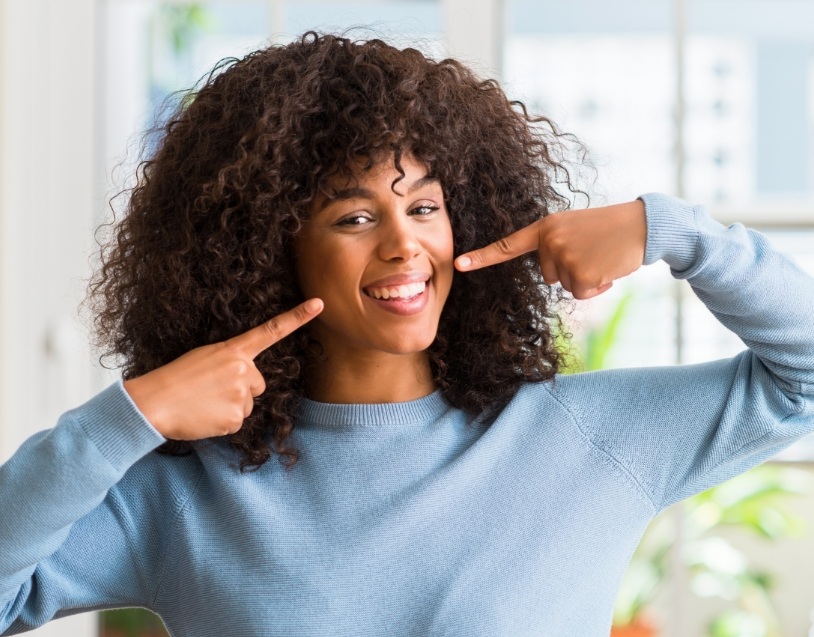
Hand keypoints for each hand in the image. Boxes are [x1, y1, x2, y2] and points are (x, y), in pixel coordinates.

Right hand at [123, 298, 323, 439]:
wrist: (153, 402)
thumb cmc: (175, 379)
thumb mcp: (204, 358)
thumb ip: (231, 363)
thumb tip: (247, 384)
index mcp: (233, 350)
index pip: (271, 330)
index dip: (297, 317)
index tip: (319, 304)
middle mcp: (243, 369)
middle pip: (258, 384)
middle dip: (241, 390)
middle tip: (211, 391)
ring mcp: (241, 394)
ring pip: (247, 405)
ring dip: (230, 407)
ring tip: (203, 403)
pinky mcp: (235, 418)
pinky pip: (237, 423)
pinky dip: (222, 424)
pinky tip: (204, 416)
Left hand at [454, 201, 645, 299]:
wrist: (642, 224)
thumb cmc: (609, 229)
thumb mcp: (575, 228)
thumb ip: (555, 245)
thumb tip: (551, 276)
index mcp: (545, 227)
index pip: (507, 246)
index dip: (482, 257)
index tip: (458, 265)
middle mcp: (549, 240)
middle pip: (548, 276)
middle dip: (571, 270)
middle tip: (592, 251)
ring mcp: (564, 256)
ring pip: (566, 286)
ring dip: (586, 279)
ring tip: (602, 256)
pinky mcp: (581, 272)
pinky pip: (582, 293)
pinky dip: (598, 287)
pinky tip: (609, 268)